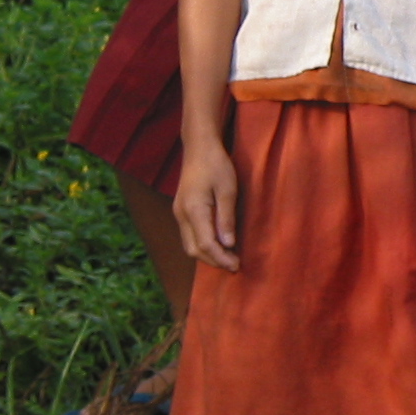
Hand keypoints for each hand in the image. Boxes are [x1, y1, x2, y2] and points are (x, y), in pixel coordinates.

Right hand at [173, 143, 239, 270]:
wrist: (199, 148)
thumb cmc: (217, 165)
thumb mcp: (228, 189)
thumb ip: (226, 217)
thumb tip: (228, 244)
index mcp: (193, 210)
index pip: (205, 244)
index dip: (221, 258)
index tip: (237, 265)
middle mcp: (181, 215)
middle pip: (194, 250)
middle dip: (214, 261)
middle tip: (235, 266)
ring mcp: (178, 213)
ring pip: (189, 245)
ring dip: (207, 256)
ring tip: (229, 259)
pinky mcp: (181, 211)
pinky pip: (189, 236)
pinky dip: (202, 246)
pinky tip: (218, 246)